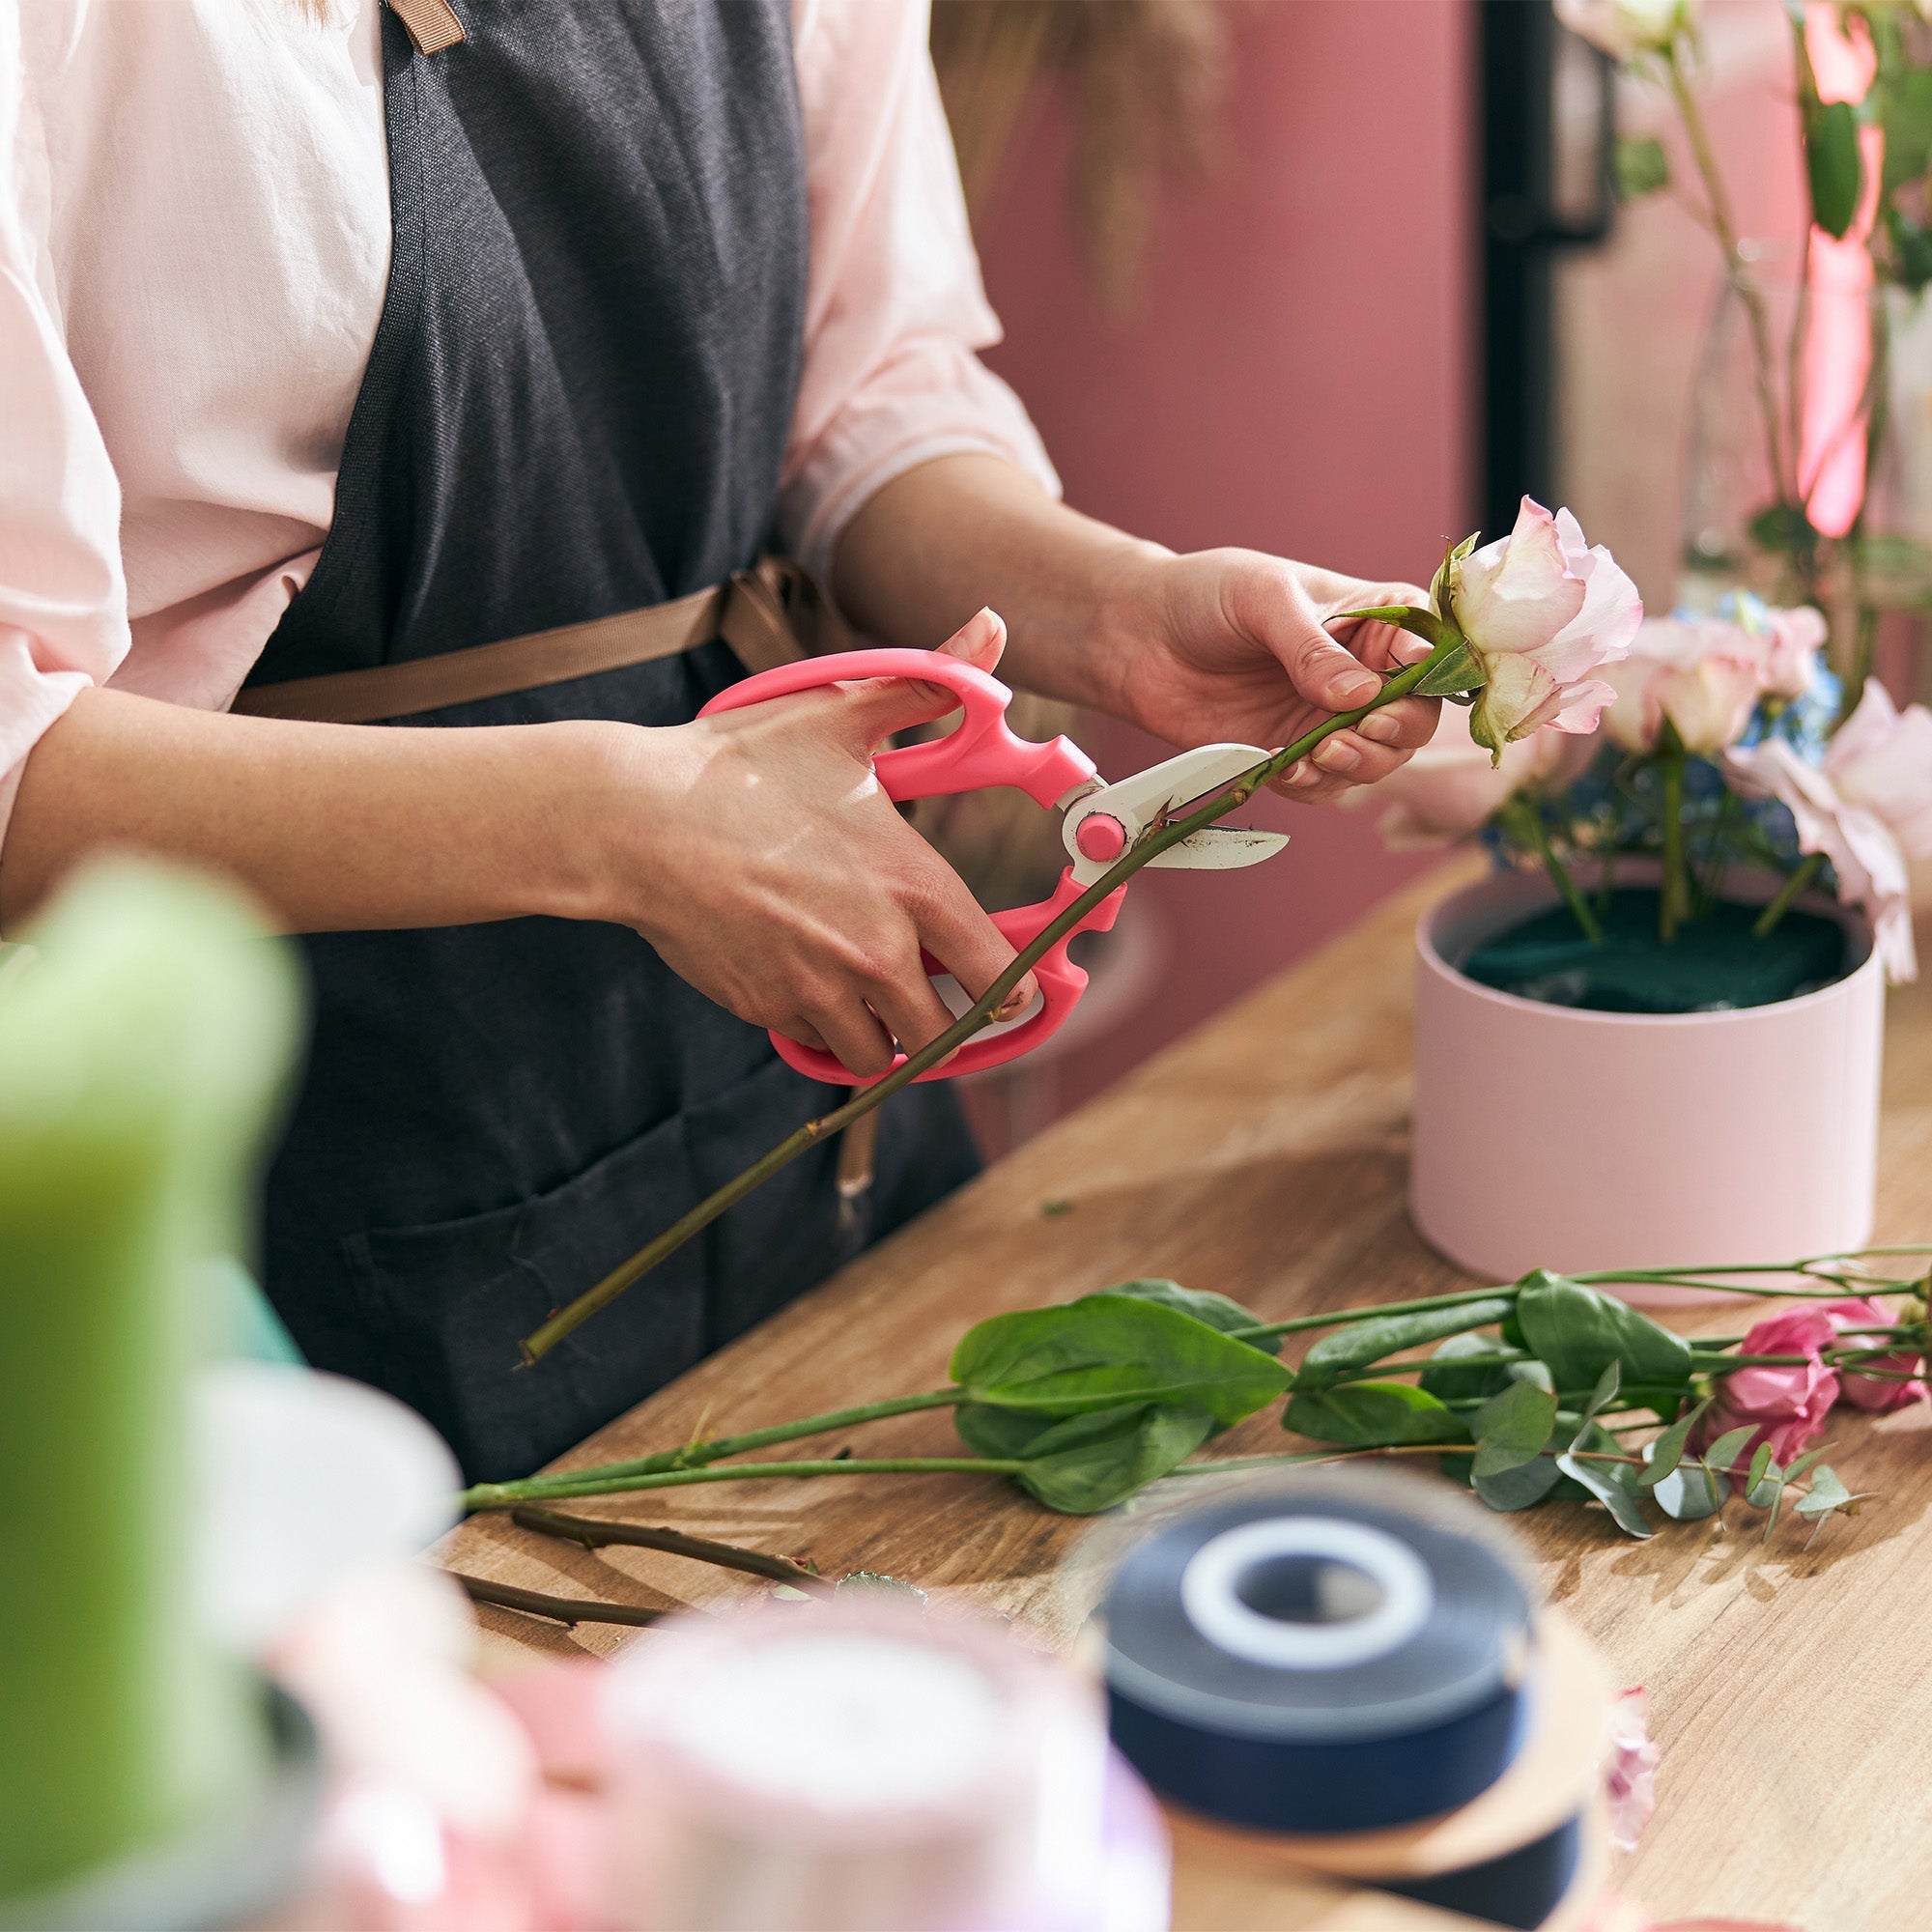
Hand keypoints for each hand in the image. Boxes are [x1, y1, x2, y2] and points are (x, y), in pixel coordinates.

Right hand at [594, 609, 1035, 1077]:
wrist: (635, 822)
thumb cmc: (738, 766)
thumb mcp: (839, 713)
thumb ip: (929, 684)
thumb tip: (994, 627)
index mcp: (912, 884)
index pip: (997, 975)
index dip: (1013, 992)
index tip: (1010, 991)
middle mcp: (876, 948)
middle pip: (946, 1030)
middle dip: (944, 1019)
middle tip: (934, 996)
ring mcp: (819, 986)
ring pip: (880, 1050)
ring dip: (884, 1032)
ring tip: (872, 1000)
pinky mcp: (768, 1007)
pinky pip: (816, 1040)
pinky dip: (821, 1026)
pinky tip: (808, 984)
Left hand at [1099, 548, 1441, 802]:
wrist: (1137, 635)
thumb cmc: (1206, 594)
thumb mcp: (1264, 599)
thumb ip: (1311, 647)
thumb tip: (1360, 696)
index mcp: (1373, 619)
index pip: (1429, 652)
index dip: (1427, 676)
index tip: (1397, 689)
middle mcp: (1360, 673)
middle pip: (1414, 717)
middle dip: (1397, 731)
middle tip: (1360, 731)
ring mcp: (1326, 717)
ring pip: (1377, 759)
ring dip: (1360, 765)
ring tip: (1320, 754)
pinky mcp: (1291, 753)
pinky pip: (1324, 786)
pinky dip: (1315, 786)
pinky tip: (1289, 770)